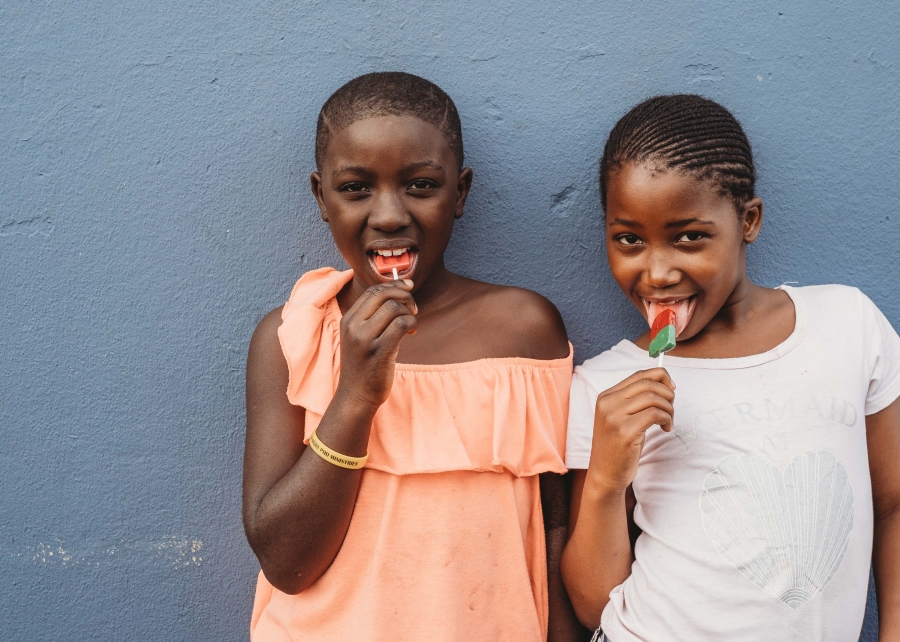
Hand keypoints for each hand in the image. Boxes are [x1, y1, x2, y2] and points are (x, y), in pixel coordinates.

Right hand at [335, 279, 417, 409]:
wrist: (356, 396)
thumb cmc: (364, 365)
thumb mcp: (360, 337)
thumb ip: (373, 316)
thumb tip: (399, 290)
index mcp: (348, 320)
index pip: (372, 291)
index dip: (394, 285)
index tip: (408, 287)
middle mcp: (353, 326)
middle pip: (384, 295)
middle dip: (405, 296)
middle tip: (413, 309)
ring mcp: (364, 339)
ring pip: (394, 308)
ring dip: (409, 313)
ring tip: (411, 326)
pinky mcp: (379, 352)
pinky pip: (401, 324)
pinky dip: (412, 324)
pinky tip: (411, 333)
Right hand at [587, 368, 674, 491]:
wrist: (604, 474)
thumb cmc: (618, 446)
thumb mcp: (621, 417)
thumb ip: (635, 400)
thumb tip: (664, 382)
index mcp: (606, 397)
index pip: (638, 375)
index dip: (660, 377)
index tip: (672, 388)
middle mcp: (608, 403)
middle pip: (648, 384)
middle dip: (668, 394)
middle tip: (671, 410)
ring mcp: (614, 417)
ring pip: (654, 398)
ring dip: (669, 409)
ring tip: (668, 422)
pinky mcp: (625, 431)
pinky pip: (655, 414)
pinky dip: (667, 419)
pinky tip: (665, 429)